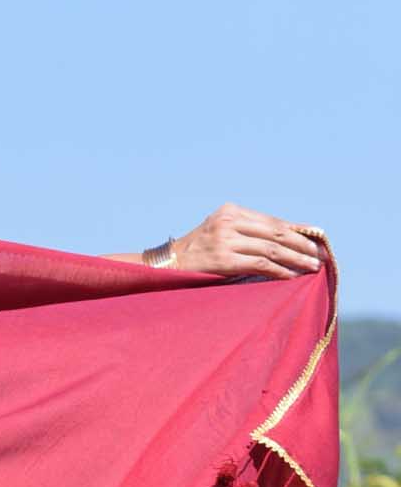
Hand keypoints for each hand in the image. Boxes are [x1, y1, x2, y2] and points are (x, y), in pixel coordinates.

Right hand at [173, 202, 323, 279]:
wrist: (165, 266)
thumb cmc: (197, 255)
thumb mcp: (221, 235)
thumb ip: (248, 234)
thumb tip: (287, 241)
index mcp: (231, 211)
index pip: (273, 221)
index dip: (298, 231)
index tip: (318, 241)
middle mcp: (229, 221)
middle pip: (276, 232)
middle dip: (302, 245)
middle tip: (321, 256)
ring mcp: (225, 239)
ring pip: (271, 248)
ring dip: (296, 259)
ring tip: (312, 268)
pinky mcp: (223, 259)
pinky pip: (259, 264)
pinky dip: (279, 271)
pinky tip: (291, 276)